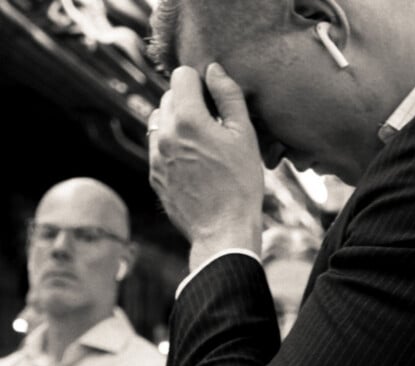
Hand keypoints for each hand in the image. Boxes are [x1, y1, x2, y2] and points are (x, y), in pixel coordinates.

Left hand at [148, 63, 264, 269]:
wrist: (223, 231)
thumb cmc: (241, 185)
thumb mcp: (245, 137)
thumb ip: (229, 97)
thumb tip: (214, 70)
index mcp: (188, 119)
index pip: (182, 75)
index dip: (201, 83)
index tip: (216, 102)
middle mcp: (165, 133)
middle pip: (169, 97)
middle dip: (189, 103)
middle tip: (214, 126)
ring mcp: (155, 156)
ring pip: (160, 122)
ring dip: (178, 125)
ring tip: (202, 146)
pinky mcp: (154, 175)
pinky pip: (159, 148)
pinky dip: (173, 149)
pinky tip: (196, 167)